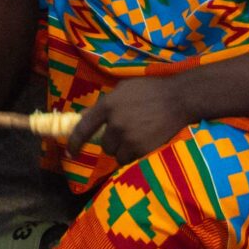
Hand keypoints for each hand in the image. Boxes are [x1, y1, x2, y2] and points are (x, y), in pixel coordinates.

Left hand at [68, 76, 196, 166]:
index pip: (83, 127)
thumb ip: (104, 104)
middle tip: (125, 132)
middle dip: (112, 141)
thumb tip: (85, 116)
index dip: (74, 142)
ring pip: (116, 154)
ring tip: (136, 137)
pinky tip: (144, 142)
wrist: (178, 99)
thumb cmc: (150, 90)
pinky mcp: (141, 149)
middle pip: (104, 145)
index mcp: (108, 105)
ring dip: (123, 149)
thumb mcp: (123, 89)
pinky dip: (133, 154)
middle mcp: (115, 123)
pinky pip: (129, 159)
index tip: (71, 151)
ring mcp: (128, 137)